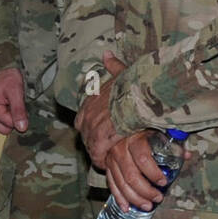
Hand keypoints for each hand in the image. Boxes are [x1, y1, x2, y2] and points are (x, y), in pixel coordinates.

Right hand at [0, 67, 27, 134]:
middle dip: (13, 119)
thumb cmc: (7, 76)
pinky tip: (7, 103)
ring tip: (10, 102)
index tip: (19, 103)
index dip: (18, 116)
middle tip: (14, 104)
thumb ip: (19, 110)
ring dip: (9, 116)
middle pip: (5, 129)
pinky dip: (5, 113)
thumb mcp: (16, 91)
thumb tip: (22, 128)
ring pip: (2, 125)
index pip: (10, 125)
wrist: (0, 66)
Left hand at [74, 51, 126, 167]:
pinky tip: (108, 165)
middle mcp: (87, 116)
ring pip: (91, 146)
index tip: (97, 131)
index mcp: (89, 101)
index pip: (82, 119)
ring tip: (106, 161)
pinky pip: (98, 155)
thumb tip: (107, 54)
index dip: (89, 126)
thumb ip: (112, 65)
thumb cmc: (131, 83)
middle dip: (93, 142)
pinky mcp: (100, 141)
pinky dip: (102, 160)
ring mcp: (92, 129)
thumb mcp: (120, 71)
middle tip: (103, 149)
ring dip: (98, 154)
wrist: (136, 95)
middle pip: (85, 135)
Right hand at [105, 129, 170, 211]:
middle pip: (132, 175)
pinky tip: (127, 207)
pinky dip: (119, 198)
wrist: (118, 126)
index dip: (153, 173)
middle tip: (158, 198)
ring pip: (121, 183)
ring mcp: (112, 158)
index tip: (164, 182)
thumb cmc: (142, 130)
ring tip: (147, 205)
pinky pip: (111, 184)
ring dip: (135, 198)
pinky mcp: (107, 166)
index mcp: (134, 139)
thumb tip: (187, 155)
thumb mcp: (156, 132)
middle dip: (146, 191)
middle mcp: (120, 149)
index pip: (143, 159)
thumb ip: (170, 144)